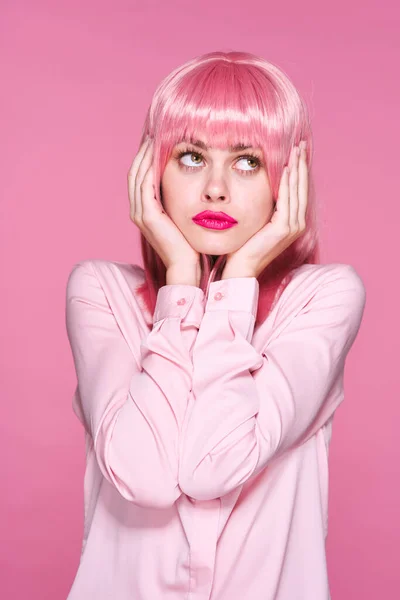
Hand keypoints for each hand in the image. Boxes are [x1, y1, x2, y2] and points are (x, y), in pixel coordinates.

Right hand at [128, 138, 200, 274]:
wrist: (187, 267)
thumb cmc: (191, 245)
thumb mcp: (185, 217)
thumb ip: (183, 200)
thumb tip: (196, 182)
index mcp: (144, 210)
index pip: (141, 176)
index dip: (147, 156)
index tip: (159, 137)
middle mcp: (137, 210)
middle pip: (135, 171)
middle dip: (144, 150)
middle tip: (155, 129)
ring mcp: (140, 213)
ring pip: (137, 174)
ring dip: (145, 153)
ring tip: (155, 134)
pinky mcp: (146, 216)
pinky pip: (144, 183)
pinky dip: (149, 166)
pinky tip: (158, 151)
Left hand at [221, 142, 308, 279]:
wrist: (240, 267)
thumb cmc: (244, 245)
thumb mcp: (257, 219)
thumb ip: (265, 204)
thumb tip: (262, 183)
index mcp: (292, 221)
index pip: (298, 189)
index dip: (299, 169)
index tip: (297, 149)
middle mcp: (297, 224)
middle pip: (302, 187)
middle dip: (302, 163)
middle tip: (300, 143)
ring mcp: (293, 227)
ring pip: (297, 190)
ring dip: (297, 168)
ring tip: (296, 149)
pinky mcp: (284, 229)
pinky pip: (287, 200)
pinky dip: (288, 182)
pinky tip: (286, 167)